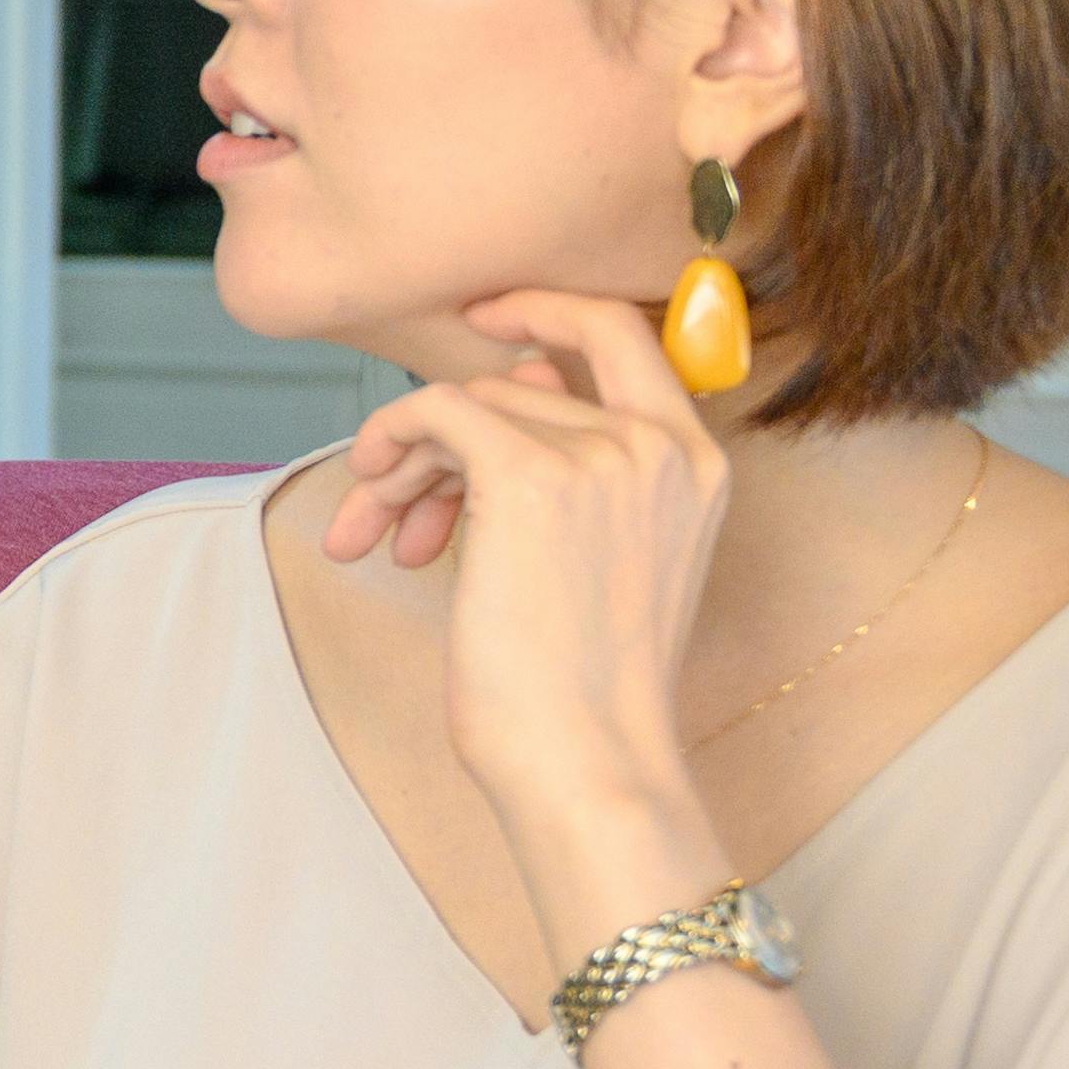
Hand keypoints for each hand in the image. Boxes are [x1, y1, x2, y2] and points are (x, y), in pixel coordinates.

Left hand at [319, 290, 724, 874]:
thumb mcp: (603, 558)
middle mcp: (660, 446)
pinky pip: (435, 413)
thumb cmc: (582, 685)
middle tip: (390, 504)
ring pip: (469, 406)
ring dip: (406, 465)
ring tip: (376, 532)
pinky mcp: (530, 477)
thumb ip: (574, 468)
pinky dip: (392, 447)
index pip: (622, 333)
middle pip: (517, 385)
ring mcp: (602, 456)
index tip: (479, 318)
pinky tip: (371, 511)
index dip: (543, 309)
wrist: (587, 759)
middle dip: (441, 439)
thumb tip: (503, 393)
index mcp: (696, 463)